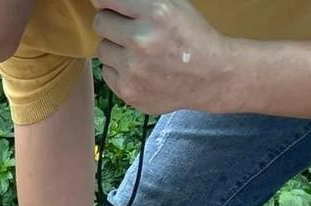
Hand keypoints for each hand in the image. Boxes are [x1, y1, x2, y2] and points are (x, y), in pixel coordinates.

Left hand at [91, 0, 234, 113]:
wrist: (209, 76)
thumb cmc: (191, 36)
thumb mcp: (173, 4)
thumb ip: (141, 0)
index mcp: (155, 12)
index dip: (105, 1)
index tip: (104, 2)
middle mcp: (141, 40)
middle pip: (101, 23)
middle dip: (111, 22)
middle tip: (128, 27)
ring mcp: (133, 70)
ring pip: (102, 49)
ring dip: (115, 47)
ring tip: (137, 50)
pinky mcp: (129, 92)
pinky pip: (107, 73)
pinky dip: (119, 69)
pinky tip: (138, 68)